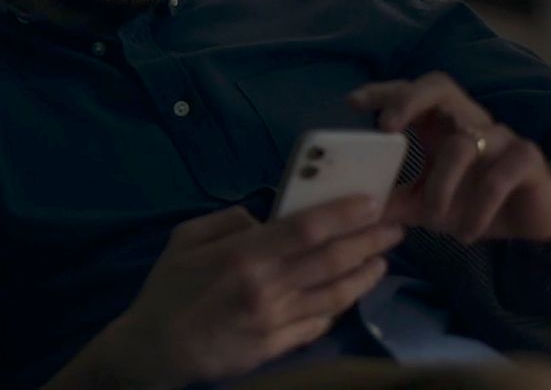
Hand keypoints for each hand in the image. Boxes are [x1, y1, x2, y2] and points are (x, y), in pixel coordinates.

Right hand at [53, 197, 400, 389]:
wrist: (157, 348)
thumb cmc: (168, 290)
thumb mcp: (184, 240)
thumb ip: (227, 221)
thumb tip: (265, 219)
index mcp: (241, 256)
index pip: (305, 229)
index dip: (343, 214)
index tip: (370, 202)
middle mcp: (266, 288)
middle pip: (331, 260)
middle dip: (368, 241)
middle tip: (393, 228)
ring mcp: (275, 321)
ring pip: (335, 294)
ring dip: (365, 275)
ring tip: (382, 260)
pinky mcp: (278, 346)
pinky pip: (320, 323)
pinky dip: (340, 306)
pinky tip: (351, 293)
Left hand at [350, 72, 550, 241]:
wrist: (530, 217)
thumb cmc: (471, 200)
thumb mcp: (423, 203)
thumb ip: (391, 202)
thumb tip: (350, 212)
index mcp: (439, 123)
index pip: (410, 92)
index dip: (384, 91)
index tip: (353, 102)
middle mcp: (467, 120)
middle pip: (440, 88)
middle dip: (409, 100)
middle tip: (386, 126)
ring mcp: (499, 136)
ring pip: (463, 144)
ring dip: (440, 186)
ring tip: (432, 220)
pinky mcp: (526, 159)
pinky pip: (498, 177)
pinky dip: (478, 207)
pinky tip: (466, 232)